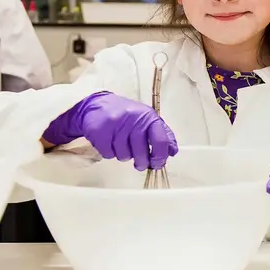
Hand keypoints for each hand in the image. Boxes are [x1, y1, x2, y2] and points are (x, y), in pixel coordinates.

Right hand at [42, 91, 177, 170]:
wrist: (97, 105)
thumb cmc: (127, 114)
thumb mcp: (147, 119)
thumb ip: (162, 134)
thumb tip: (173, 151)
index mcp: (148, 116)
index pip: (160, 140)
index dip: (160, 157)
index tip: (157, 164)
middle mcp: (133, 119)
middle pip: (141, 153)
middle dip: (142, 162)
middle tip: (140, 163)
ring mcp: (115, 125)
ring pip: (124, 156)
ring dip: (124, 155)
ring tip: (122, 145)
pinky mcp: (99, 132)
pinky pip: (109, 155)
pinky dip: (110, 153)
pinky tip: (110, 143)